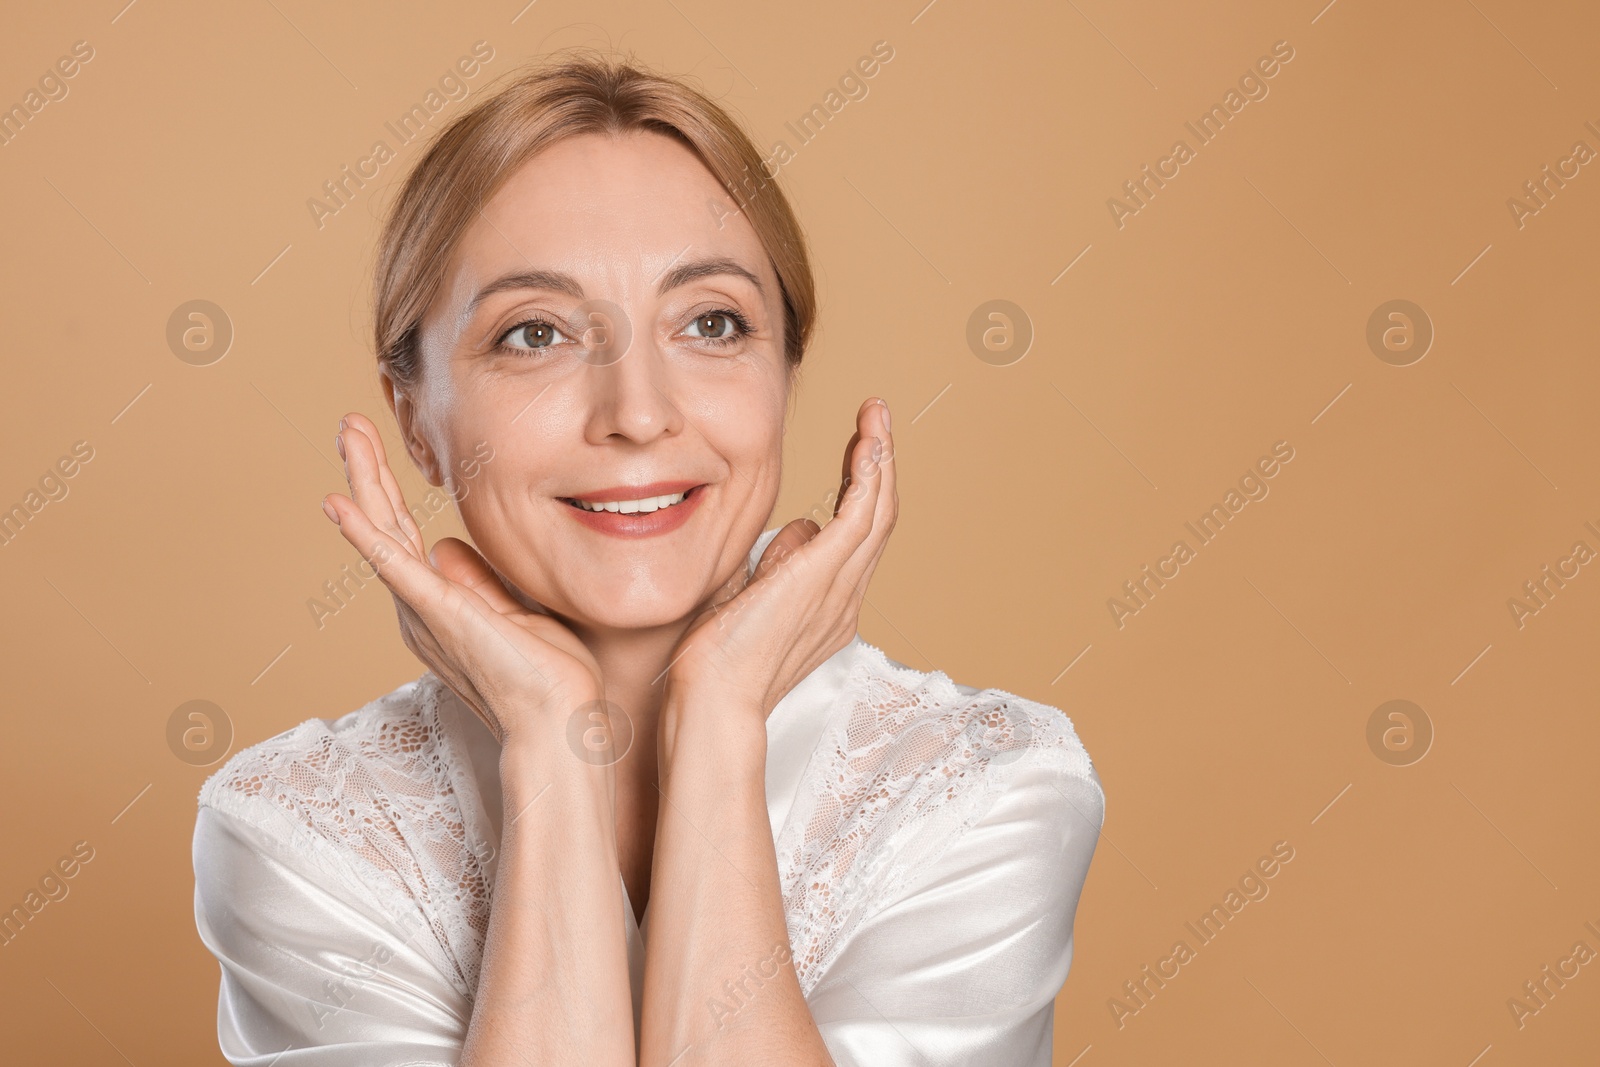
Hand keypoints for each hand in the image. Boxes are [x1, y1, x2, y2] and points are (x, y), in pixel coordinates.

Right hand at [322, 413, 601, 745]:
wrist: (558, 722)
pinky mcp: (438, 613)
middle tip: (350, 423)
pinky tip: (338, 502)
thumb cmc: (546, 676)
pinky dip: (364, 533)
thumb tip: (448, 545)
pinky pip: (394, 565)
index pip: (405, 535)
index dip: (389, 492)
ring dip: (365, 480)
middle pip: (385, 525)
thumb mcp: (515, 610)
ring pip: (384, 532)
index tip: (378, 446)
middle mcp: (420, 606)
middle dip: (368, 471)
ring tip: (349, 433)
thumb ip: (480, 581)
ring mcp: (424, 609)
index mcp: (439, 604)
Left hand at [665, 397, 896, 721]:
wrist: (713, 697)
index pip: (855, 534)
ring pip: (877, 511)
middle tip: (876, 418)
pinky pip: (859, 517)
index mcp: (829, 604)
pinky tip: (867, 443)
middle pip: (878, 516)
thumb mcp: (750, 595)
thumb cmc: (718, 658)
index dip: (860, 487)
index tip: (856, 450)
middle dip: (880, 462)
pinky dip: (868, 476)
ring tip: (876, 416)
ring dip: (879, 458)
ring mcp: (839, 589)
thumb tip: (795, 529)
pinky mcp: (823, 578)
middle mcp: (845, 596)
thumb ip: (773, 563)